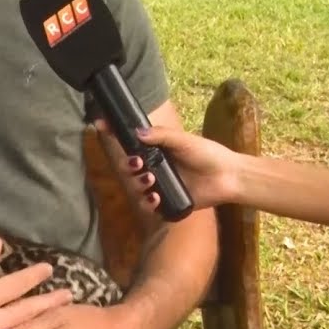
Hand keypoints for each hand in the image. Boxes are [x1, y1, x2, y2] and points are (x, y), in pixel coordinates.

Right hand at [121, 124, 240, 214]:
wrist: (229, 178)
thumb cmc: (208, 154)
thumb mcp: (184, 140)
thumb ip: (161, 135)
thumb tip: (136, 132)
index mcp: (158, 149)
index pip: (131, 141)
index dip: (115, 133)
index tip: (100, 125)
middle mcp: (156, 166)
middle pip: (129, 165)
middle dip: (128, 165)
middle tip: (138, 164)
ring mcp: (160, 184)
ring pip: (136, 185)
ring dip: (137, 183)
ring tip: (150, 181)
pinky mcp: (167, 202)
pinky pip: (149, 204)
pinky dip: (148, 202)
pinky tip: (155, 199)